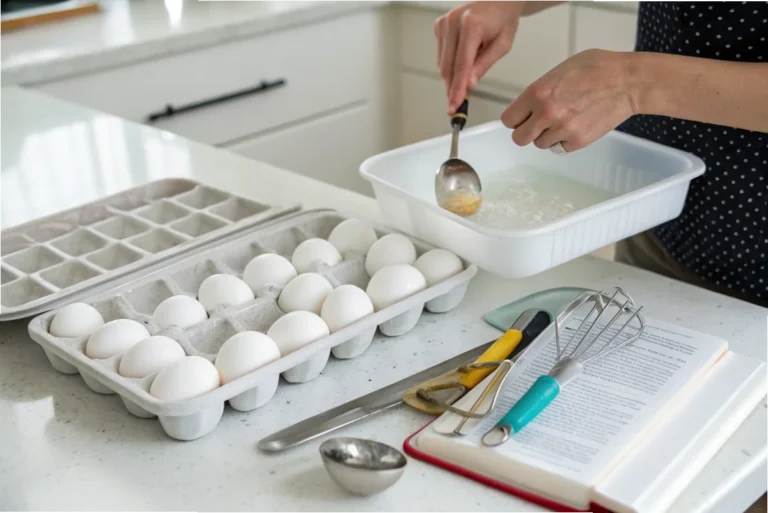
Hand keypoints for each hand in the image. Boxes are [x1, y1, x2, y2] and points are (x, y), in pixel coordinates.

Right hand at [434, 0, 523, 111]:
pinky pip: (440, 55)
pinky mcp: (438, 26)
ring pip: (442, 64)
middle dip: (453, 86)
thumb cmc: (503, 21)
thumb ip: (484, 65)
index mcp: (471, 26)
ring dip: (453, 74)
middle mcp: (453, 23)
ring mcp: (443, 23)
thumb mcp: (502, 45)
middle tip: (459, 102)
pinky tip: (464, 54)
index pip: (461, 65)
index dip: (457, 88)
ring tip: (472, 63)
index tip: (454, 105)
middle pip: (448, 67)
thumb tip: (469, 84)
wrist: (498, 1)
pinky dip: (450, 62)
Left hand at [502, 49, 641, 151]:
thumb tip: (528, 106)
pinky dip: (565, 141)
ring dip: (547, 135)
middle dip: (527, 131)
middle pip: (519, 138)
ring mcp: (562, 130)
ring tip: (563, 120)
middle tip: (538, 123)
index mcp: (537, 93)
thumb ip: (540, 91)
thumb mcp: (559, 71)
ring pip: (540, 144)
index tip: (521, 117)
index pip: (509, 119)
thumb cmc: (596, 68)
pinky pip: (560, 148)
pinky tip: (576, 125)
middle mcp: (546, 114)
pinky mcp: (578, 141)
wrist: (627, 81)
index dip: (515, 118)